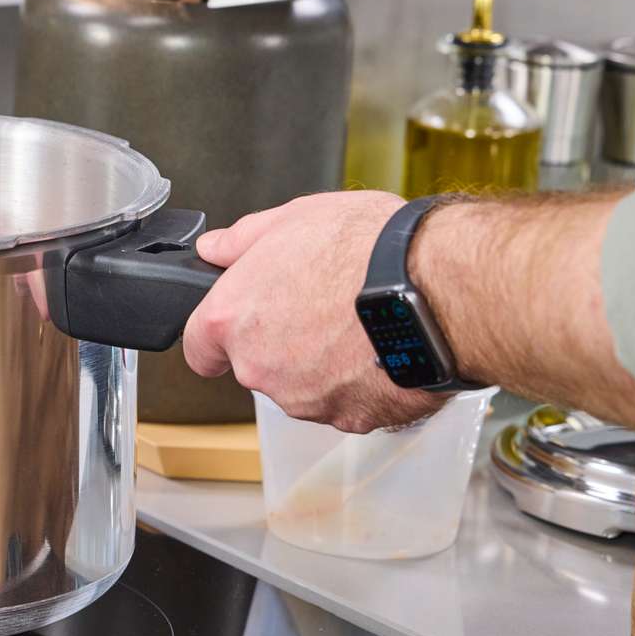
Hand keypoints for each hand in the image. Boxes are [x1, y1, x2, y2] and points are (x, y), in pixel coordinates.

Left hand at [182, 191, 442, 432]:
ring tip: (357, 322)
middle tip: (320, 304)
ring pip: (302, 386)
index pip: (199, 348)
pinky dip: (359, 382)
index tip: (231, 332)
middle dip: (281, 342)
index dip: (215, 337)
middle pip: (256, 365)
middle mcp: (260, 368)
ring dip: (321, 363)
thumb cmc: (366, 250)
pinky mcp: (350, 418)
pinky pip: (346, 402)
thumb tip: (214, 248)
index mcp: (234, 319)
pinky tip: (379, 347)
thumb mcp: (294, 217)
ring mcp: (304, 398)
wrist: (435, 288)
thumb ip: (242, 240)